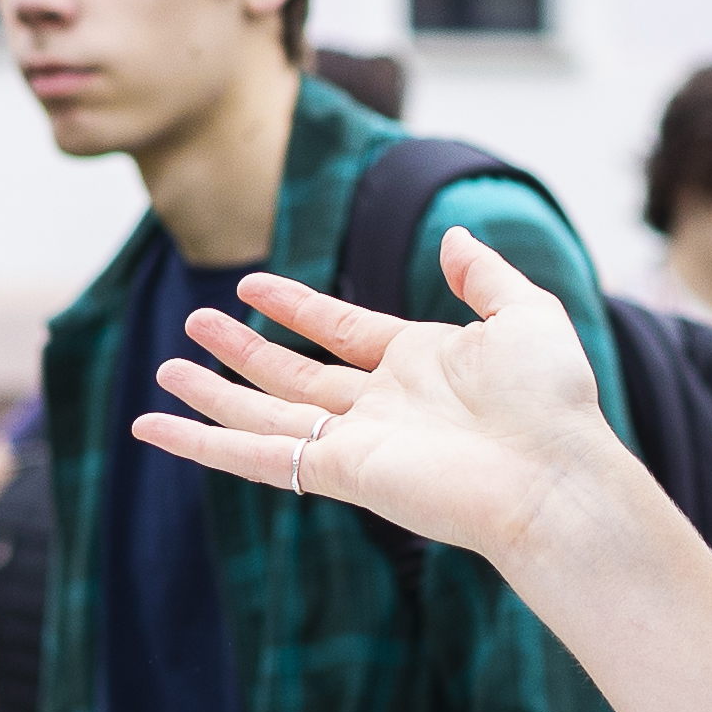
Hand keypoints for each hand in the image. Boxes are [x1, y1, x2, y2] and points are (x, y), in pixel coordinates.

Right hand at [129, 229, 633, 570]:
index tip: (251, 285)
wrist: (555, 475)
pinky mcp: (338, 474)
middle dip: (241, 350)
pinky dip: (202, 444)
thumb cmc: (552, 402)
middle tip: (194, 323)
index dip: (295, 306)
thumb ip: (484, 275)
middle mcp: (380, 406)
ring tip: (163, 370)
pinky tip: (157, 429)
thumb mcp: (526, 314)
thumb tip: (455, 236)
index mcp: (418, 364)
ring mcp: (355, 442)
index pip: (339, 329)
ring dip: (212, 394)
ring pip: (264, 414)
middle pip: (292, 375)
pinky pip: (256, 457)